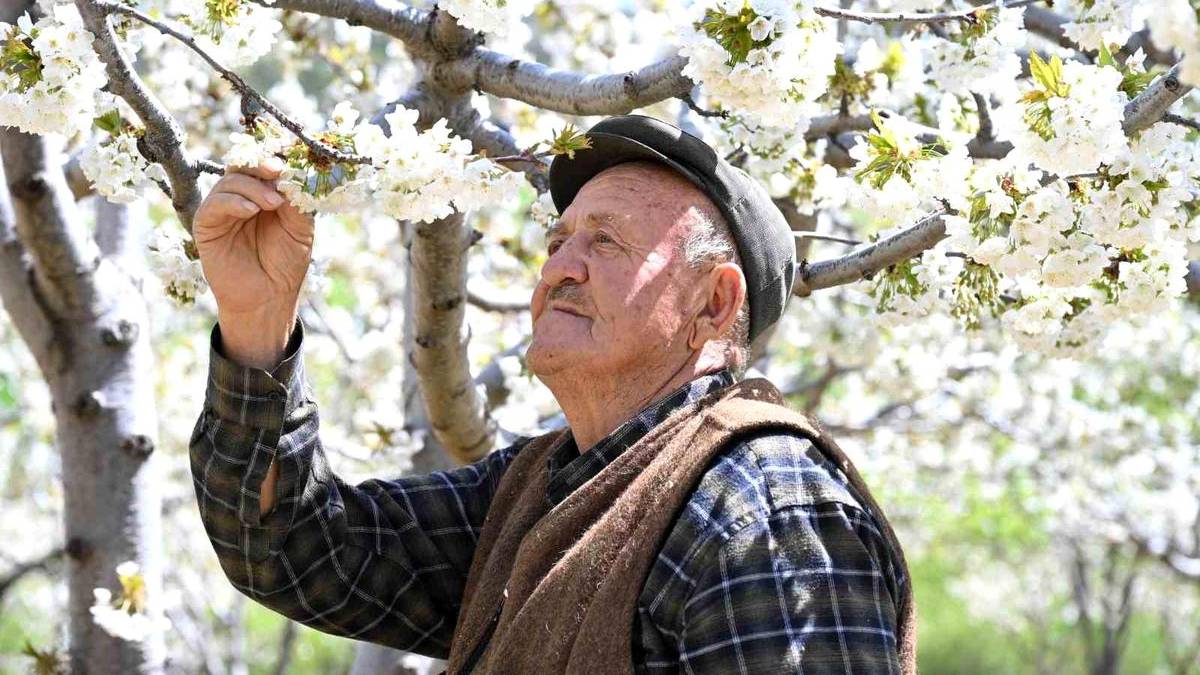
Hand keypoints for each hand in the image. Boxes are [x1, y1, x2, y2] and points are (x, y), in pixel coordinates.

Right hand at [193, 158, 314, 319]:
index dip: (275, 161)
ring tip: (273, 204)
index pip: (264, 168)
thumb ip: (297, 201)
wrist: (269, 298)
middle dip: (260, 165)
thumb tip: (293, 174)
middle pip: (243, 166)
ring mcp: (223, 211)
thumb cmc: (286, 265)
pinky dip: (233, 201)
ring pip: (230, 181)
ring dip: (253, 187)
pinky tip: (251, 211)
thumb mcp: (300, 229)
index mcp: (265, 196)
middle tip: (277, 172)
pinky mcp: (206, 225)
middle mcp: (242, 199)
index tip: (290, 163)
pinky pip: (214, 203)